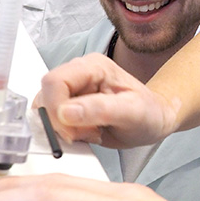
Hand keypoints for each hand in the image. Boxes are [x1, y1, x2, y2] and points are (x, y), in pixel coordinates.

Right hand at [33, 53, 180, 147]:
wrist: (155, 119)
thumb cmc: (149, 113)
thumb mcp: (132, 112)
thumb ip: (100, 110)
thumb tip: (66, 112)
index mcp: (93, 66)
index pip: (55, 81)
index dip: (55, 109)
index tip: (72, 130)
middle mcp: (79, 73)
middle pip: (45, 94)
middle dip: (59, 122)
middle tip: (84, 133)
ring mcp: (73, 88)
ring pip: (44, 108)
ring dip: (61, 128)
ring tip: (89, 132)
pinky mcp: (68, 104)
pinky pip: (51, 119)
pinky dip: (64, 132)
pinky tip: (85, 133)